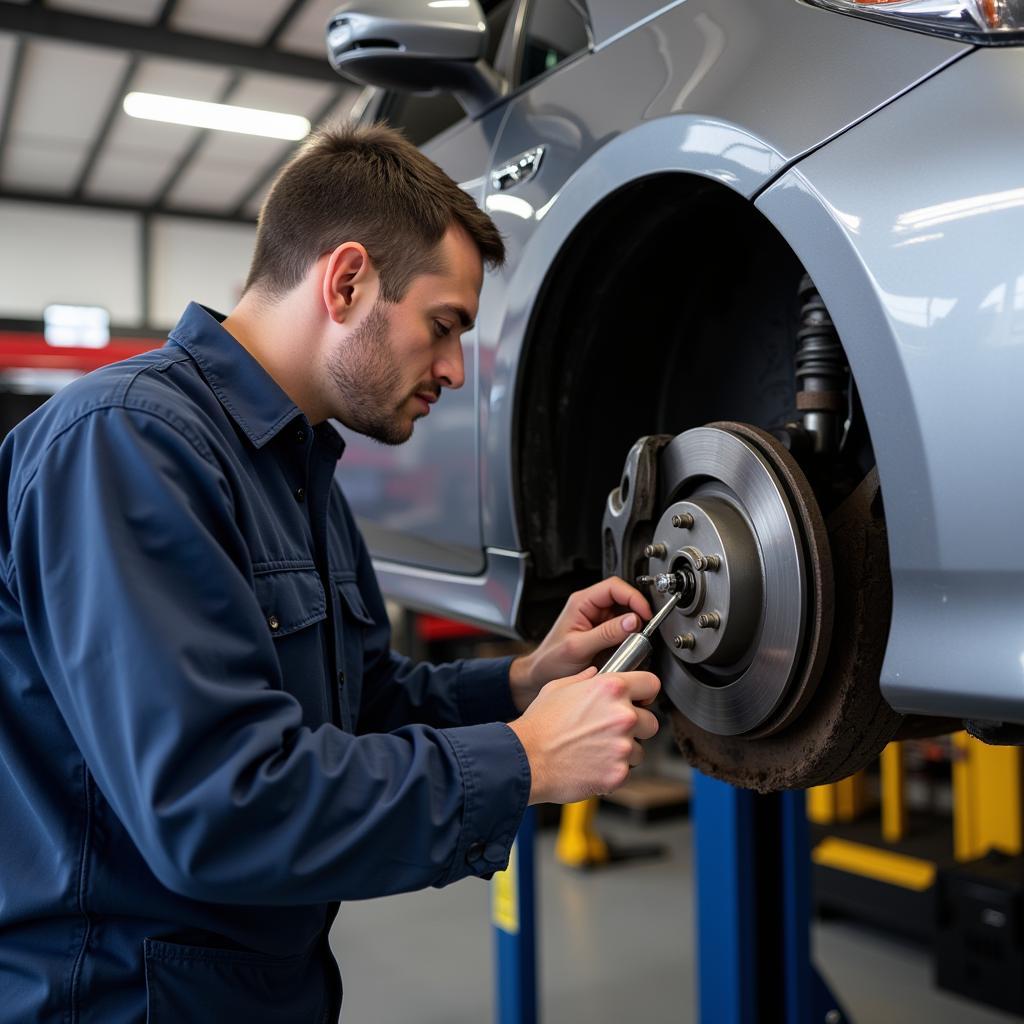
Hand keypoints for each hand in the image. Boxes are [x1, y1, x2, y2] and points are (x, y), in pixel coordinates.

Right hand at [508, 666, 660, 803]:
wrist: (526, 759)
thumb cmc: (539, 724)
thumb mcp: (558, 687)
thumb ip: (584, 679)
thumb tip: (595, 673)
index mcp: (611, 689)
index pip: (651, 683)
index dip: (645, 692)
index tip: (640, 700)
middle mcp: (622, 715)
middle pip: (651, 721)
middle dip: (636, 727)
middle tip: (611, 731)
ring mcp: (622, 746)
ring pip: (640, 749)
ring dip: (624, 751)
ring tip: (597, 750)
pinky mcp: (618, 772)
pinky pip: (626, 771)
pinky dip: (613, 770)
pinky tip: (592, 764)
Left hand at [509, 577, 652, 712]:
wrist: (541, 676)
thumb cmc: (550, 661)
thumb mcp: (578, 647)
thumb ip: (606, 634)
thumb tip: (632, 621)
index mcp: (581, 602)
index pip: (614, 587)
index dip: (633, 597)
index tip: (645, 614)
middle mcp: (591, 607)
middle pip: (624, 598)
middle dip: (637, 612)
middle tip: (644, 629)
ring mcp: (599, 620)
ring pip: (626, 615)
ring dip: (634, 627)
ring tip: (634, 641)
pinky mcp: (604, 634)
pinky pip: (624, 630)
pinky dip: (630, 638)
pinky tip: (628, 648)